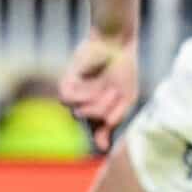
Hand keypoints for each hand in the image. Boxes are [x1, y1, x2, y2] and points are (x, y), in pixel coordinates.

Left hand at [59, 31, 138, 153]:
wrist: (115, 43)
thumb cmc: (123, 70)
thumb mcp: (126, 98)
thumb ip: (115, 121)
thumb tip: (102, 149)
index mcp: (101, 109)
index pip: (96, 131)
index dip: (100, 138)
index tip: (104, 146)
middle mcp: (86, 104)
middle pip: (89, 124)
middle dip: (103, 113)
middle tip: (115, 95)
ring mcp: (76, 94)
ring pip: (78, 114)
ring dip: (95, 106)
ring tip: (109, 90)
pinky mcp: (66, 83)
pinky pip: (66, 100)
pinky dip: (81, 97)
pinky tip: (92, 87)